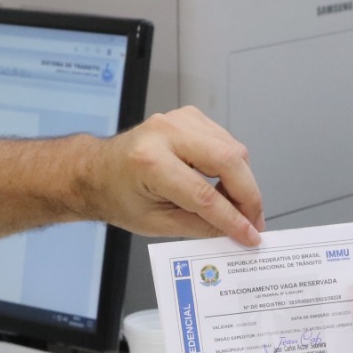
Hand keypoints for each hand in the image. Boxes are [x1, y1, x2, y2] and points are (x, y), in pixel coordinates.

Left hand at [89, 108, 262, 244]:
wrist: (98, 171)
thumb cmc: (117, 195)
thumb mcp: (156, 223)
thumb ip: (199, 227)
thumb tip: (236, 232)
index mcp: (150, 162)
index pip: (205, 194)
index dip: (233, 219)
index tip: (251, 235)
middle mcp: (166, 133)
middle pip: (228, 161)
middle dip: (248, 196)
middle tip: (254, 222)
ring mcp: (179, 120)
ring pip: (233, 149)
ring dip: (243, 182)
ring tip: (239, 209)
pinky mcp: (190, 118)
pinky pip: (226, 142)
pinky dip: (233, 167)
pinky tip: (226, 187)